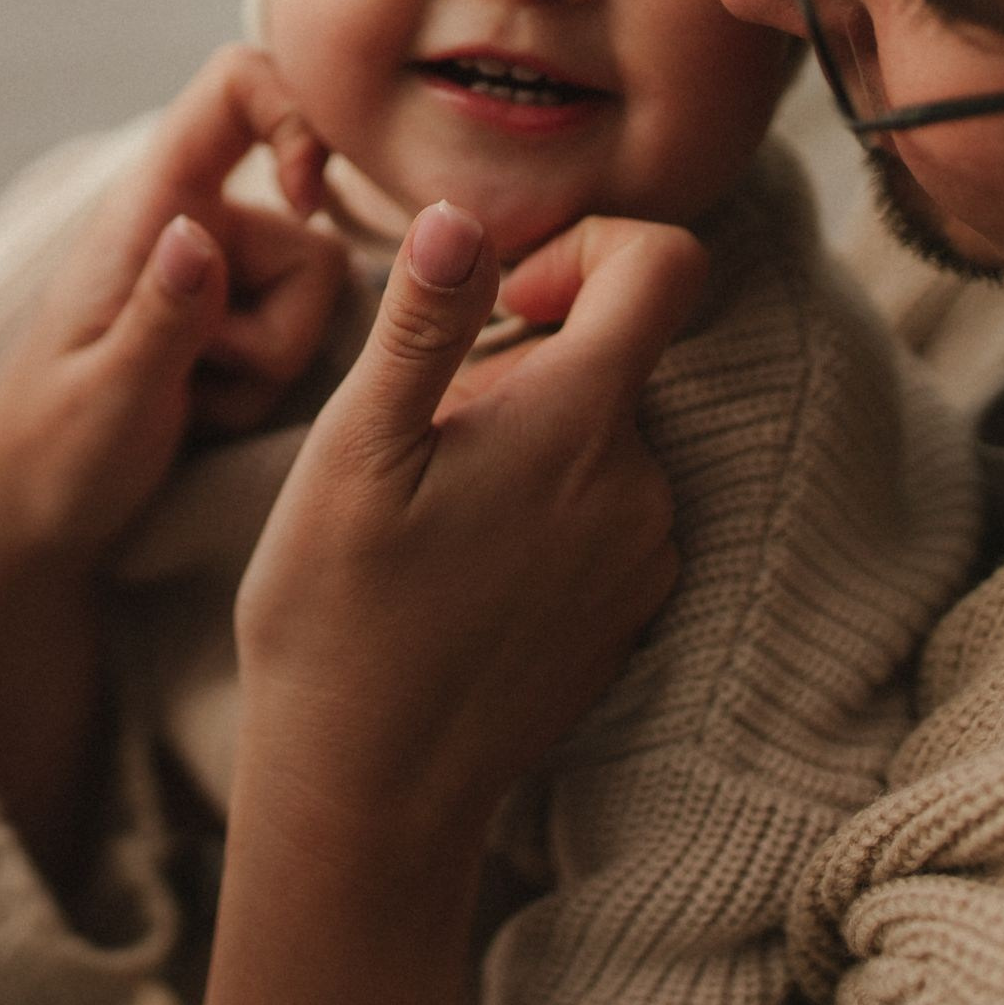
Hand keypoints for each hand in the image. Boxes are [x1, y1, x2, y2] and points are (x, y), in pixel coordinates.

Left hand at [0, 44, 343, 598]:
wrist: (27, 527)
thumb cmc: (48, 460)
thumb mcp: (108, 399)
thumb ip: (162, 318)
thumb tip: (202, 229)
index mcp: (141, 214)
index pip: (230, 89)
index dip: (294, 114)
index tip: (307, 199)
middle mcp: (184, 228)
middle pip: (306, 235)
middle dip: (279, 329)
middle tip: (198, 381)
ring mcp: (209, 279)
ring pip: (312, 298)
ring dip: (267, 366)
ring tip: (193, 402)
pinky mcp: (225, 327)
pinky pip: (296, 338)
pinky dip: (262, 386)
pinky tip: (204, 413)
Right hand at [234, 202, 706, 850]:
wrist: (370, 789)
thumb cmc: (338, 615)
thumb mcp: (354, 451)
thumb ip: (423, 323)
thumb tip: (463, 215)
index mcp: (579, 424)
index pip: (665, 265)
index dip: (587, 247)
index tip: (504, 297)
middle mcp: (641, 485)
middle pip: (614, 355)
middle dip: (520, 363)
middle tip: (421, 439)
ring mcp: (645, 555)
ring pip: (599, 437)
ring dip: (526, 441)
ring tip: (429, 515)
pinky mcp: (629, 610)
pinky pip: (601, 511)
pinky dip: (540, 509)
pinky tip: (458, 568)